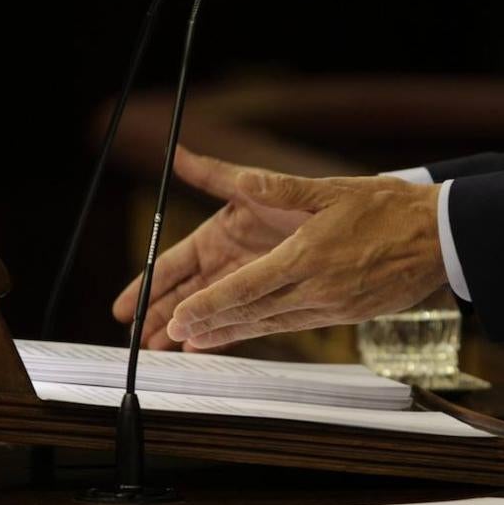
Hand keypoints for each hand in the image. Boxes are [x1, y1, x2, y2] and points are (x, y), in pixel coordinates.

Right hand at [112, 147, 310, 349]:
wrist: (379, 224)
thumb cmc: (323, 197)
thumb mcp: (271, 184)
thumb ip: (222, 175)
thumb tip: (179, 155)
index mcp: (221, 232)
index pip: (174, 263)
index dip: (147, 285)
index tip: (124, 306)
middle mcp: (231, 259)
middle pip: (186, 292)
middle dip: (160, 314)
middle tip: (137, 339)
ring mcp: (251, 280)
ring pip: (211, 310)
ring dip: (187, 328)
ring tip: (160, 350)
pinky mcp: (275, 297)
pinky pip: (244, 321)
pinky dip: (223, 334)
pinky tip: (203, 347)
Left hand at [166, 171, 446, 348]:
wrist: (440, 238)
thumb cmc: (387, 207)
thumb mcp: (332, 190)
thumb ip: (280, 189)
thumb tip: (241, 178)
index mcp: (306, 257)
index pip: (246, 287)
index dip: (209, 306)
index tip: (180, 318)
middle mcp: (315, 289)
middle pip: (251, 312)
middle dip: (208, 324)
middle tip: (170, 334)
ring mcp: (330, 307)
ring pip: (269, 323)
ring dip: (230, 333)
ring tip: (194, 341)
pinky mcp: (344, 315)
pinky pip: (293, 324)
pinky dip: (262, 330)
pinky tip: (242, 333)